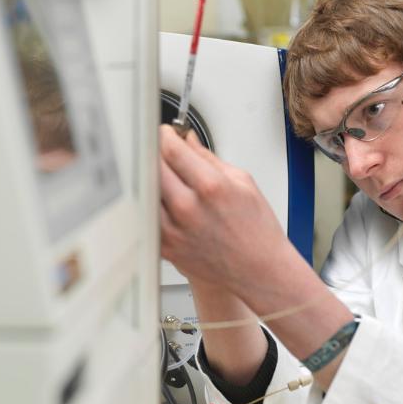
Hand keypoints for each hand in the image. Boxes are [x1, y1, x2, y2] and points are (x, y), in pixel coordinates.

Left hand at [159, 124, 289, 292]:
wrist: (258, 270)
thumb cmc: (256, 230)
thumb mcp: (242, 182)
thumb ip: (208, 158)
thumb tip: (188, 141)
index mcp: (211, 188)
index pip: (171, 150)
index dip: (164, 135)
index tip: (166, 133)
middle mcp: (189, 209)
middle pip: (152, 167)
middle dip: (155, 152)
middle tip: (161, 150)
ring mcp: (174, 231)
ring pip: (144, 191)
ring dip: (149, 178)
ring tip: (162, 175)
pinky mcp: (166, 247)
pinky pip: (146, 217)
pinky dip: (150, 204)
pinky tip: (162, 200)